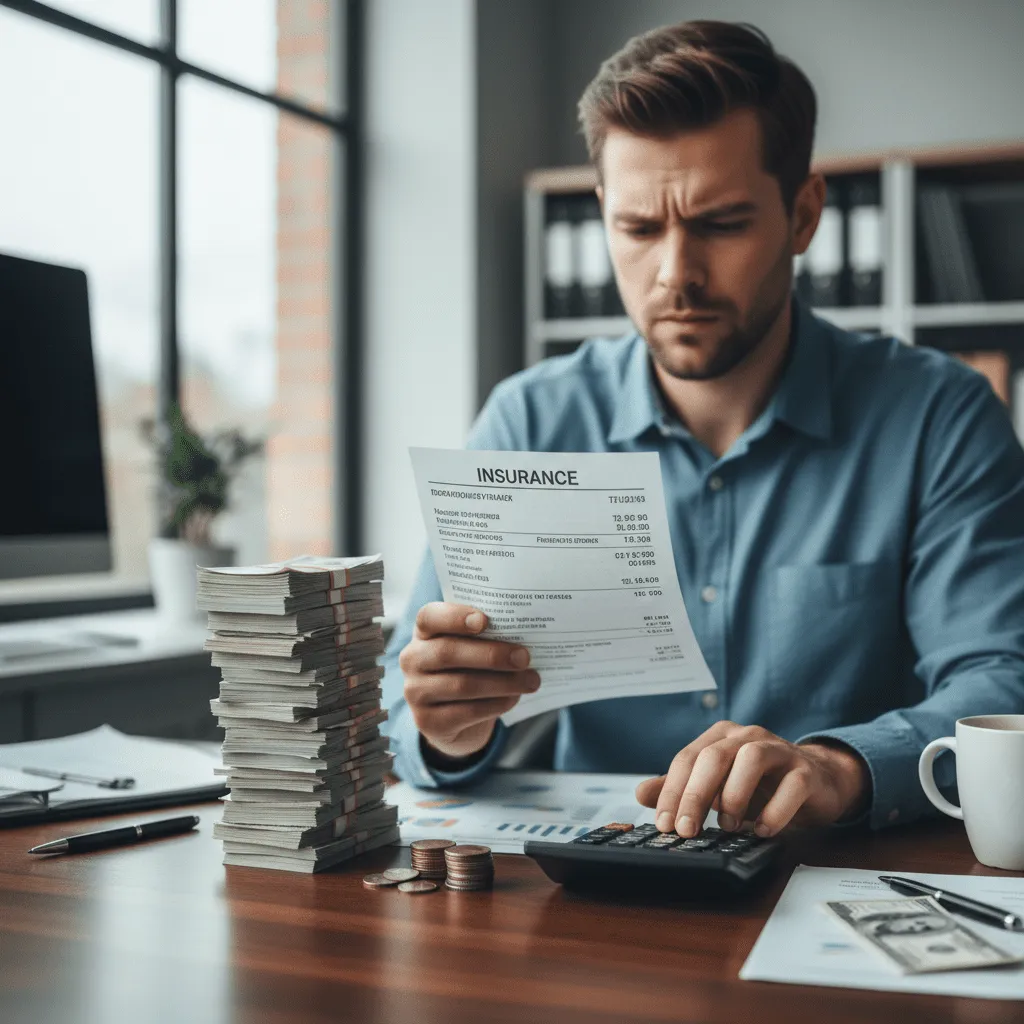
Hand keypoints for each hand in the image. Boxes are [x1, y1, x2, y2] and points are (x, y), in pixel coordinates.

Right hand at [399, 602, 540, 761]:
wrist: (455, 719)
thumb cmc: (469, 670)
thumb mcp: (472, 648)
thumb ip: (486, 636)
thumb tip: (523, 633)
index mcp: (423, 632)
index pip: (429, 617)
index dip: (454, 617)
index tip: (484, 620)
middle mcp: (412, 660)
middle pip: (448, 653)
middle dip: (491, 655)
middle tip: (524, 657)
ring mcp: (416, 692)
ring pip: (462, 685)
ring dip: (503, 683)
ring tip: (531, 680)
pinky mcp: (427, 722)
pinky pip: (467, 711)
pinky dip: (496, 704)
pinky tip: (514, 698)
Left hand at [635, 721, 870, 838]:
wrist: (817, 781)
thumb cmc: (760, 785)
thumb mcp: (717, 787)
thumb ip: (681, 788)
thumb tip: (640, 793)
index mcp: (720, 737)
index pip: (687, 759)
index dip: (672, 791)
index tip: (664, 824)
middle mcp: (747, 736)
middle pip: (714, 757)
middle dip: (695, 795)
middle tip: (687, 829)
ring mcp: (779, 750)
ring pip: (751, 760)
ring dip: (734, 796)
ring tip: (728, 827)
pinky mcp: (806, 771)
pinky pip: (791, 786)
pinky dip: (775, 811)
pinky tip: (763, 830)